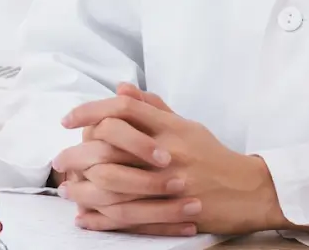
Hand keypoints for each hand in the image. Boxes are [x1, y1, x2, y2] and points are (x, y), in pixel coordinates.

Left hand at [59, 84, 290, 236]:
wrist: (249, 190)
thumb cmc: (212, 155)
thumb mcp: (186, 124)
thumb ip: (152, 107)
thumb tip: (120, 89)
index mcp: (170, 127)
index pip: (123, 109)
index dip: (90, 110)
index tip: (67, 120)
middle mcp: (167, 152)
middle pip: (110, 146)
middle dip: (76, 154)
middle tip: (59, 160)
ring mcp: (169, 183)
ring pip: (113, 185)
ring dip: (82, 188)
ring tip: (66, 190)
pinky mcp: (171, 211)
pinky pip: (128, 216)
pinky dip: (101, 219)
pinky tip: (85, 217)